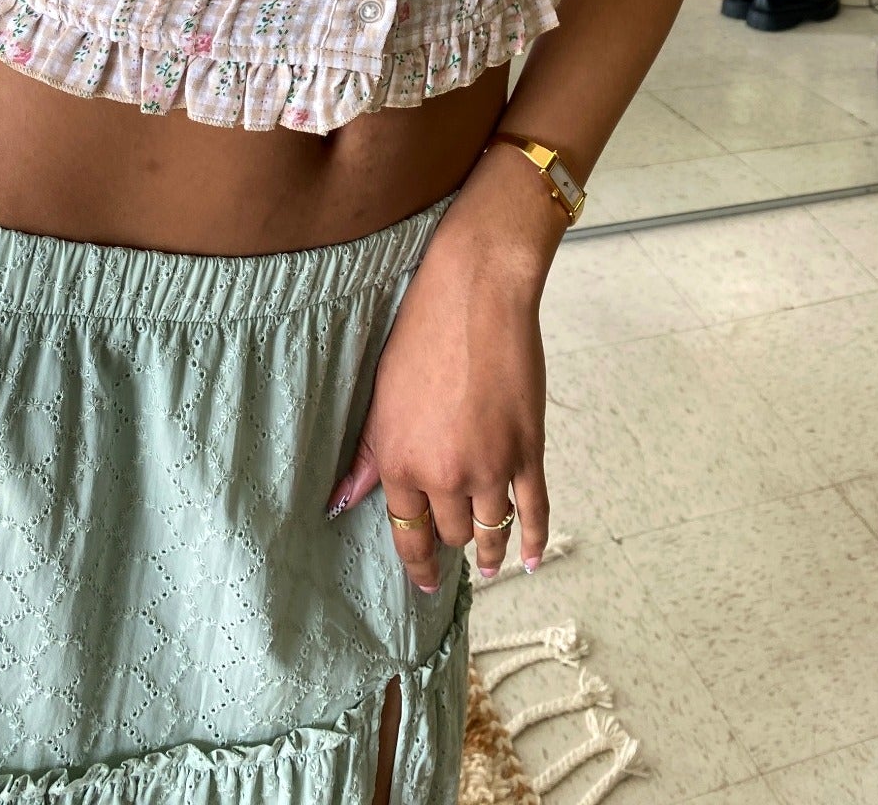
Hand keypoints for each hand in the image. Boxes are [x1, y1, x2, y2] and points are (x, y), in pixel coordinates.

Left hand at [324, 147, 562, 589]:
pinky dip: (535, 539)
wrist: (475, 294)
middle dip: (451, 539)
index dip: (417, 562)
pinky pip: (534, 509)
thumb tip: (342, 500)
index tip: (422, 582)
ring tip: (488, 562)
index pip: (407, 531)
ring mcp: (491, 465)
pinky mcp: (528, 449)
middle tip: (455, 542)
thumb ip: (369, 455)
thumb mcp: (380, 396)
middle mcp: (445, 474)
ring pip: (490, 528)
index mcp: (400, 461)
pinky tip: (531, 559)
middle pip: (451, 532)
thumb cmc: (419, 333)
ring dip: (489, 549)